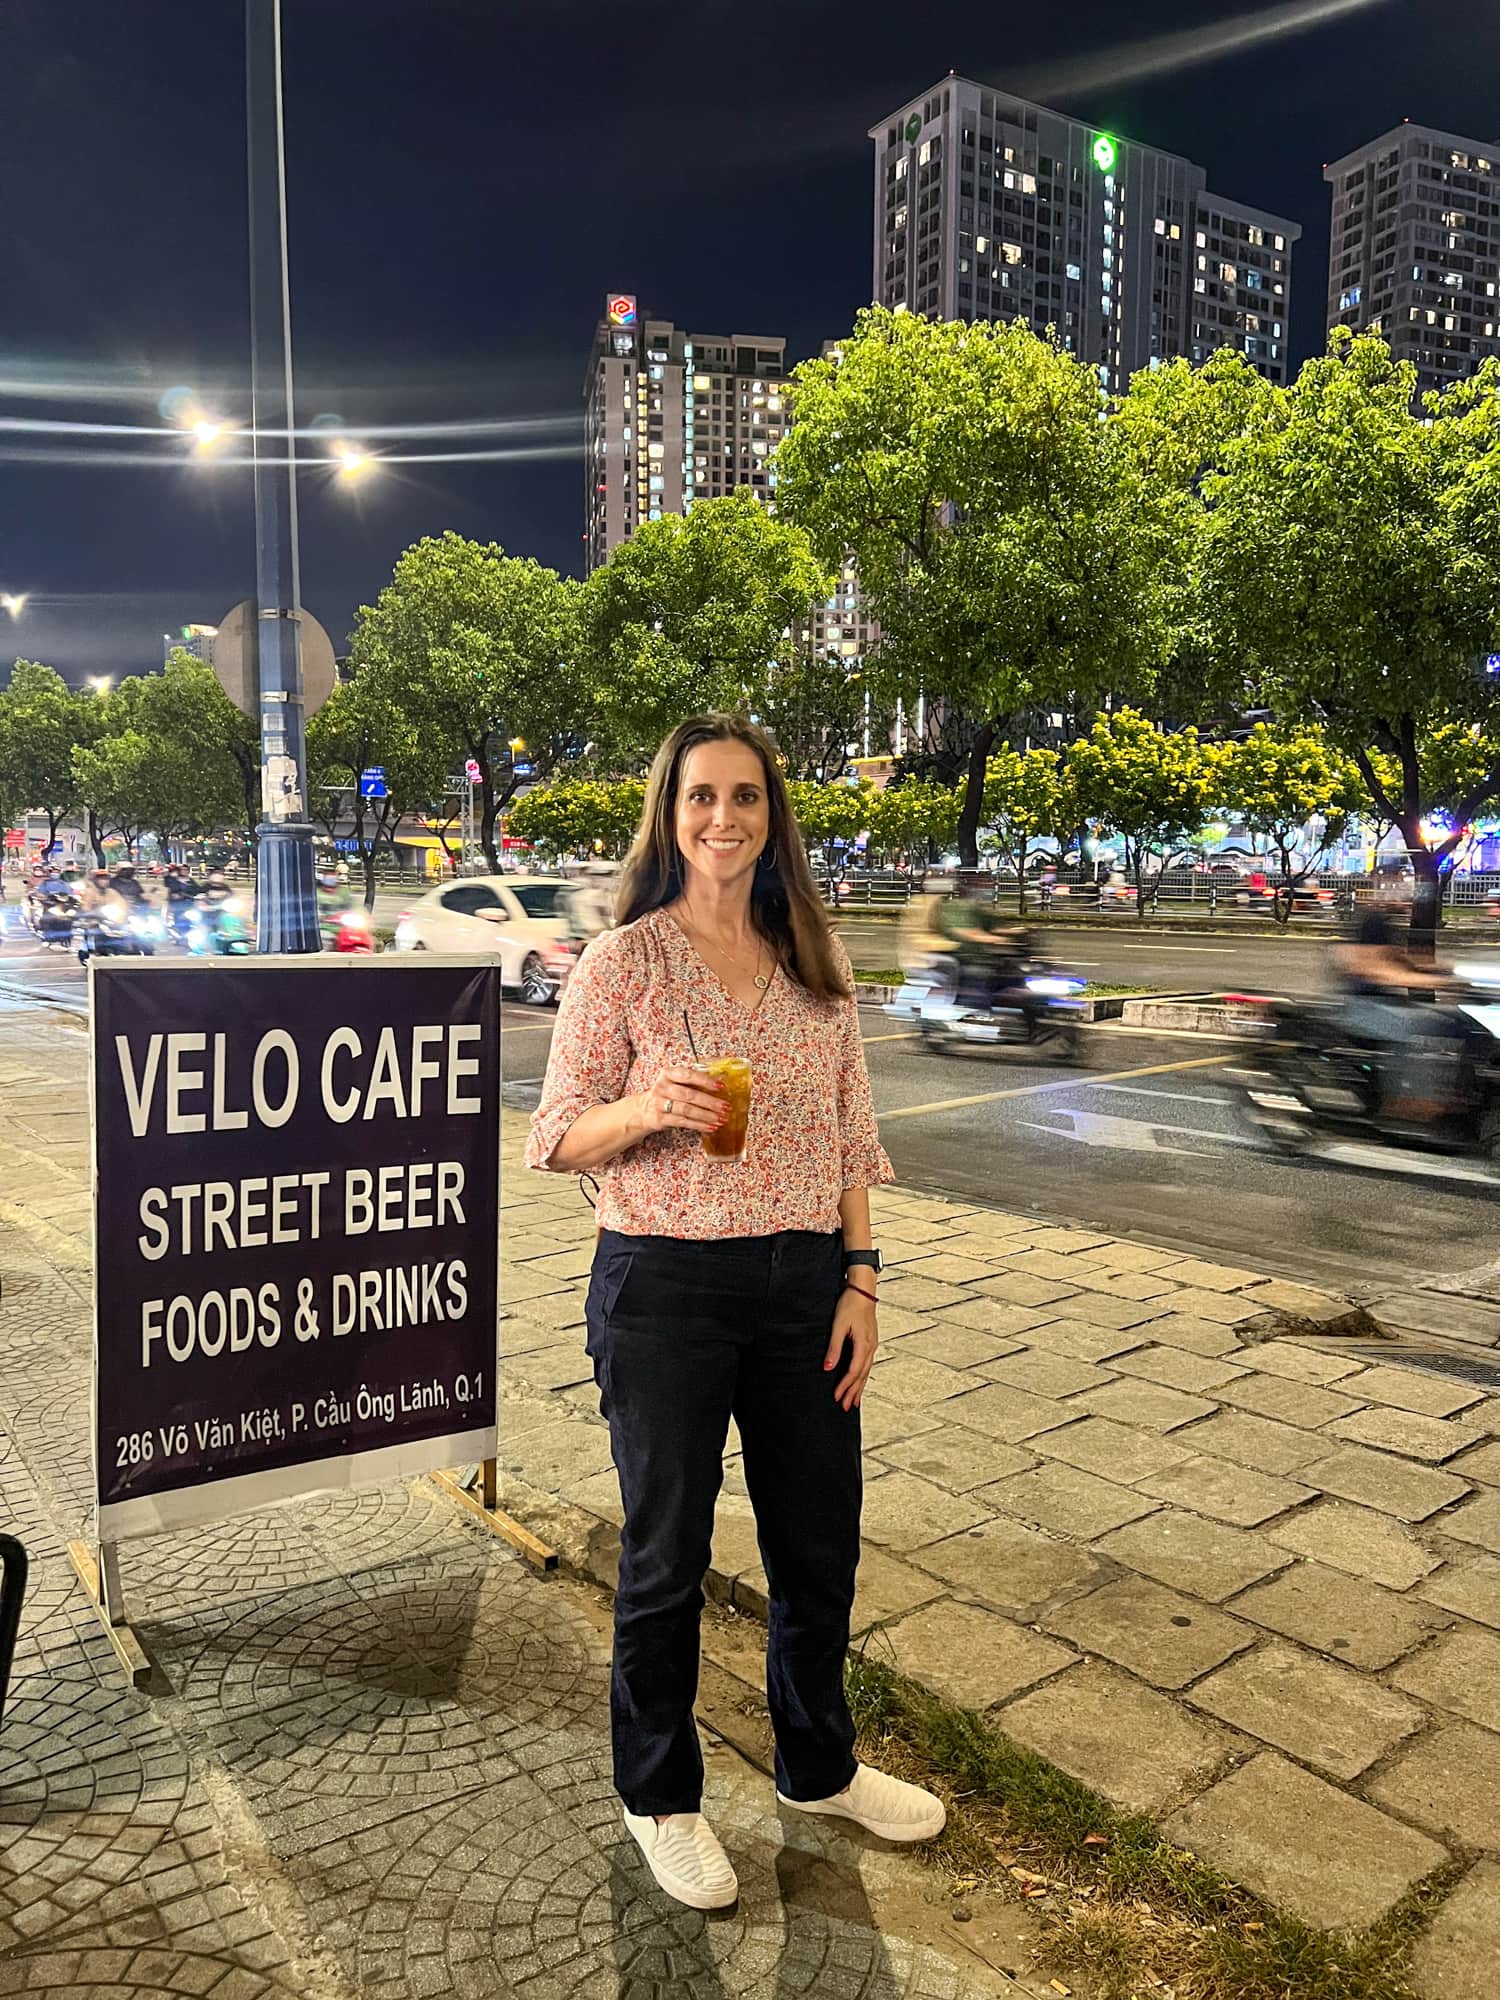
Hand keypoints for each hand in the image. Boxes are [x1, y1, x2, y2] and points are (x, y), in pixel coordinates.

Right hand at [636, 1065, 724, 1137]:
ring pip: (687, 1110)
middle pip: (689, 1095)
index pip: (688, 1075)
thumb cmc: (667, 1094)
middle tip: (725, 1107)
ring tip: (721, 1119)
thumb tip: (720, 1084)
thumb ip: (693, 1082)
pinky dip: (699, 1125)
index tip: (721, 1086)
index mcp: (668, 1074)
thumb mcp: (675, 1083)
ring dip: (706, 1116)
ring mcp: (660, 1104)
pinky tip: (711, 1127)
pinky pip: (683, 1122)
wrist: (644, 1109)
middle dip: (710, 1102)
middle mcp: (663, 1087)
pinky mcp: (661, 1119)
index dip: (705, 1081)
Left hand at [825, 1283, 877, 1410]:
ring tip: (854, 1401)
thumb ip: (834, 1348)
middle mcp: (870, 1347)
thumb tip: (828, 1367)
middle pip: (862, 1376)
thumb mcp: (838, 1326)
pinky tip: (859, 1381)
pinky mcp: (870, 1342)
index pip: (854, 1371)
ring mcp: (872, 1345)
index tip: (837, 1396)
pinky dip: (862, 1376)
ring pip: (866, 1371)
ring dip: (859, 1387)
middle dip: (853, 1392)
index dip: (845, 1386)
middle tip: (845, 1407)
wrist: (862, 1291)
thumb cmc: (850, 1305)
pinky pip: (867, 1364)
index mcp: (864, 1345)